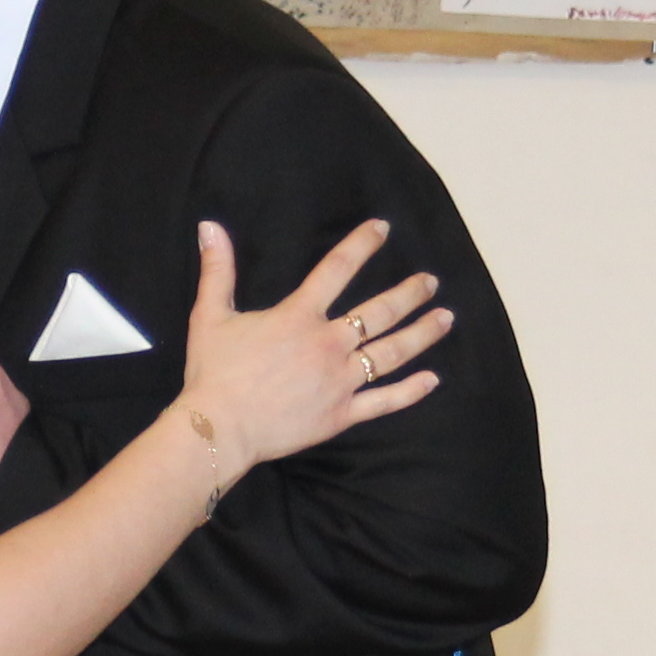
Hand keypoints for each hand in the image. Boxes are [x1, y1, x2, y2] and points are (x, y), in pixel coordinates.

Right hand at [175, 219, 449, 481]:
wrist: (219, 428)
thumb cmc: (214, 372)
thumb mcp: (210, 314)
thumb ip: (217, 269)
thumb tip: (210, 226)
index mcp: (299, 316)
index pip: (338, 269)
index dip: (362, 244)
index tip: (383, 229)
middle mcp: (328, 344)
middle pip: (380, 312)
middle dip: (410, 293)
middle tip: (431, 282)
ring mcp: (340, 380)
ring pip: (392, 353)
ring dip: (422, 333)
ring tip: (446, 318)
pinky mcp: (342, 414)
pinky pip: (384, 401)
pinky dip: (411, 391)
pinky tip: (432, 379)